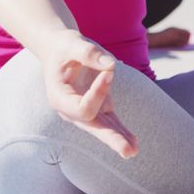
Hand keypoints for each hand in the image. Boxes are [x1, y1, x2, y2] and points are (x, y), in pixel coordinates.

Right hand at [42, 33, 138, 158]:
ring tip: (134, 150)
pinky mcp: (99, 107)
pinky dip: (122, 131)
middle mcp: (70, 109)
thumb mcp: (72, 43)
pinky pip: (111, 122)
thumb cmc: (64, 46)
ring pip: (103, 128)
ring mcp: (85, 110)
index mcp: (59, 97)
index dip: (99, 92)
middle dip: (111, 138)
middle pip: (92, 127)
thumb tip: (110, 65)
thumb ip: (88, 53)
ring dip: (119, 138)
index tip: (109, 71)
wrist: (60, 50)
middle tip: (127, 150)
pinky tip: (134, 143)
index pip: (83, 107)